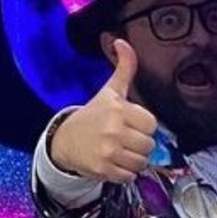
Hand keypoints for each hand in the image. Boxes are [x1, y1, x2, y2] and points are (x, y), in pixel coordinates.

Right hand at [49, 39, 157, 183]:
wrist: (65, 141)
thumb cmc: (92, 116)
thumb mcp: (109, 91)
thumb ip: (124, 67)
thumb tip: (123, 41)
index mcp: (118, 109)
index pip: (152, 123)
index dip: (144, 125)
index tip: (132, 124)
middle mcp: (113, 130)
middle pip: (149, 144)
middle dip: (140, 143)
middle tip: (126, 139)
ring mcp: (108, 151)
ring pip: (142, 161)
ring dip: (135, 159)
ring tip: (121, 151)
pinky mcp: (103, 170)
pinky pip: (130, 176)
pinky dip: (126, 172)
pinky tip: (115, 162)